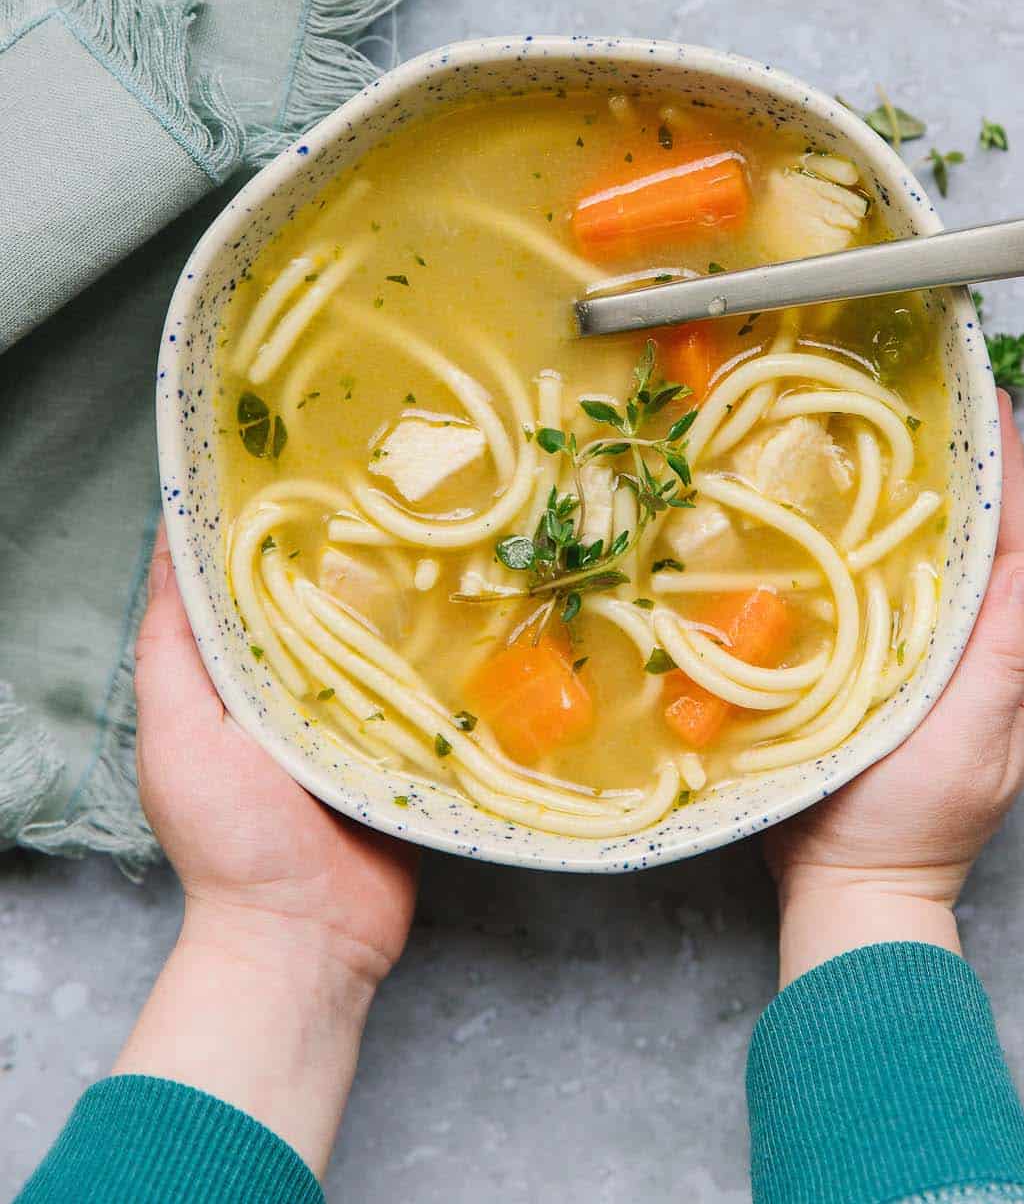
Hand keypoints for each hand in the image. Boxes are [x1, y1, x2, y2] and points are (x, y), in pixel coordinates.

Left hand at [111, 525, 418, 1174]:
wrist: (305, 939)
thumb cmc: (228, 838)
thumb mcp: (177, 730)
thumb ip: (172, 646)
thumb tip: (165, 543)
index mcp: (242, 677)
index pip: (256, 584)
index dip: (271, 527)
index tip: (299, 460)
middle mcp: (303, 688)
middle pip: (330, 603)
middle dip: (355, 552)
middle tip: (394, 481)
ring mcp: (364, 716)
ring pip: (389, 638)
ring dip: (412, 599)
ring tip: (450, 528)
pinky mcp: (414, 747)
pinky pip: (435, 692)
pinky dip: (452, 659)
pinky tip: (483, 609)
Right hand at [766, 392, 1023, 983]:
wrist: (851, 890)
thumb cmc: (910, 825)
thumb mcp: (967, 745)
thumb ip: (1001, 662)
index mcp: (1021, 674)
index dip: (1013, 482)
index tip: (996, 415)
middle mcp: (993, 664)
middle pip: (999, 552)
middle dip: (985, 480)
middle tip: (956, 413)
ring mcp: (948, 672)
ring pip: (959, 572)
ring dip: (948, 509)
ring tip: (919, 448)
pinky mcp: (901, 679)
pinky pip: (916, 599)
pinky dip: (905, 552)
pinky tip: (873, 526)